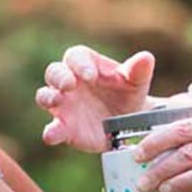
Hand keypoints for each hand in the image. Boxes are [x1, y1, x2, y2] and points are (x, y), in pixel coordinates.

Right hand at [35, 45, 155, 151]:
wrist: (128, 123)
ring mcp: (64, 105)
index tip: (91, 75)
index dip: (80, 64)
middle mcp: (70, 82)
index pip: (75, 56)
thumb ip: (139, 70)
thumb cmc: (128, 94)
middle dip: (59, 77)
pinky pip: (53, 128)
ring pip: (45, 96)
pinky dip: (51, 132)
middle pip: (54, 72)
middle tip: (69, 84)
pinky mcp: (65, 128)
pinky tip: (52, 135)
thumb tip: (146, 57)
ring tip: (56, 101)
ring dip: (48, 97)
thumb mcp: (136, 81)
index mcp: (85, 64)